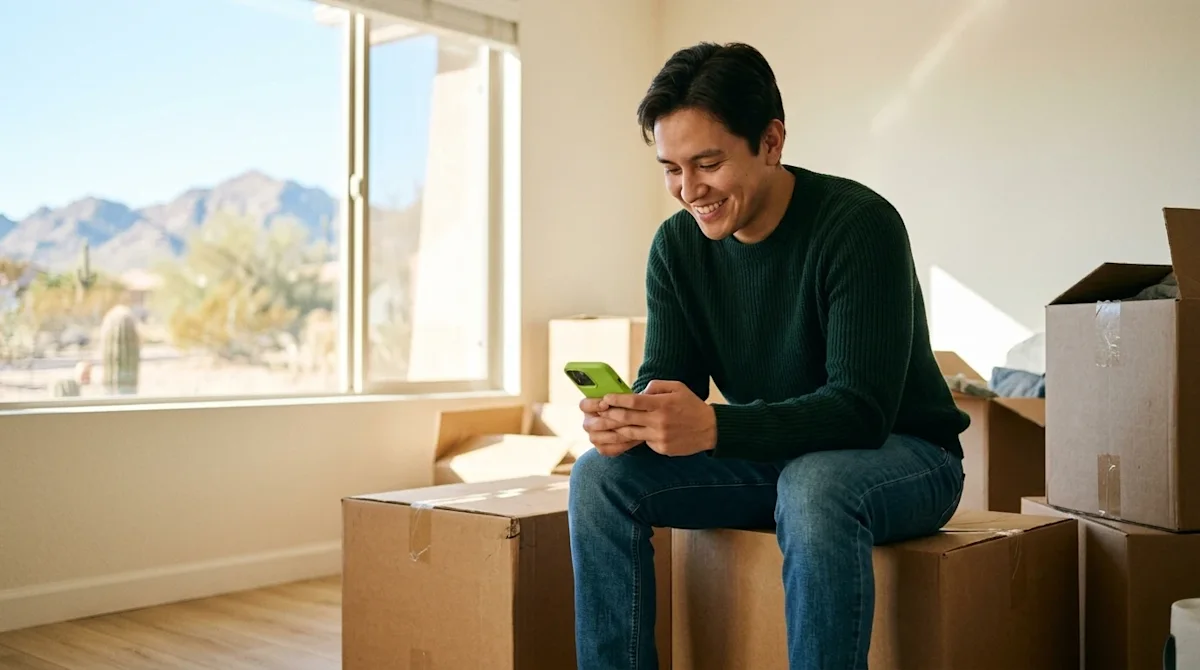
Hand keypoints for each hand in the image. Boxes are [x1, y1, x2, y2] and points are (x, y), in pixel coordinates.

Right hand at [579, 397, 641, 456]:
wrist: (638, 421)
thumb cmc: (630, 405)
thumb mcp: (630, 396)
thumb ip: (630, 392)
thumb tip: (647, 390)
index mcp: (590, 406)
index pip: (584, 405)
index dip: (593, 404)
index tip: (606, 403)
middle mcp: (589, 422)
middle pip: (590, 424)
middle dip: (608, 421)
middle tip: (624, 419)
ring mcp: (594, 436)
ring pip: (597, 438)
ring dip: (615, 434)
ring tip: (632, 429)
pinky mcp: (602, 448)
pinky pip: (607, 449)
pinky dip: (620, 445)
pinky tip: (634, 439)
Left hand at [599, 380, 716, 456]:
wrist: (710, 429)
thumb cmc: (691, 405)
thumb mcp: (677, 387)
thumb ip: (656, 386)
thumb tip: (638, 393)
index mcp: (662, 404)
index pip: (632, 401)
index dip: (616, 400)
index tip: (605, 398)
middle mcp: (659, 421)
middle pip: (626, 418)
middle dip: (610, 415)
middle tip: (600, 412)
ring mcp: (660, 437)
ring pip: (630, 433)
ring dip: (617, 428)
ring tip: (609, 424)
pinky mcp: (662, 448)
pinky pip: (644, 441)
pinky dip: (639, 436)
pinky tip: (637, 432)